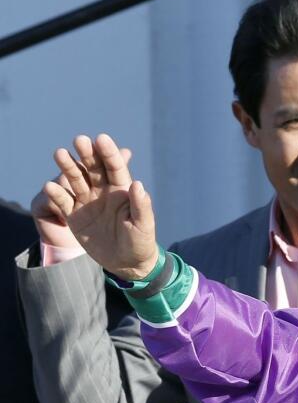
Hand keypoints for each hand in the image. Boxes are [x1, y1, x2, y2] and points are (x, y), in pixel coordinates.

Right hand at [42, 135, 157, 279]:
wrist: (127, 263)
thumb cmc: (141, 242)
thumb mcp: (143, 225)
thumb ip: (141, 205)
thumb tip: (138, 184)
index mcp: (122, 190)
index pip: (115, 168)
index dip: (109, 153)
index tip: (102, 138)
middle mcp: (103, 191)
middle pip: (93, 168)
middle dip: (86, 154)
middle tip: (79, 139)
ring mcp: (87, 201)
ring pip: (76, 180)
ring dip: (67, 167)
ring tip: (60, 153)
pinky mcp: (74, 215)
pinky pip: (63, 201)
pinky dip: (56, 194)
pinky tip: (50, 186)